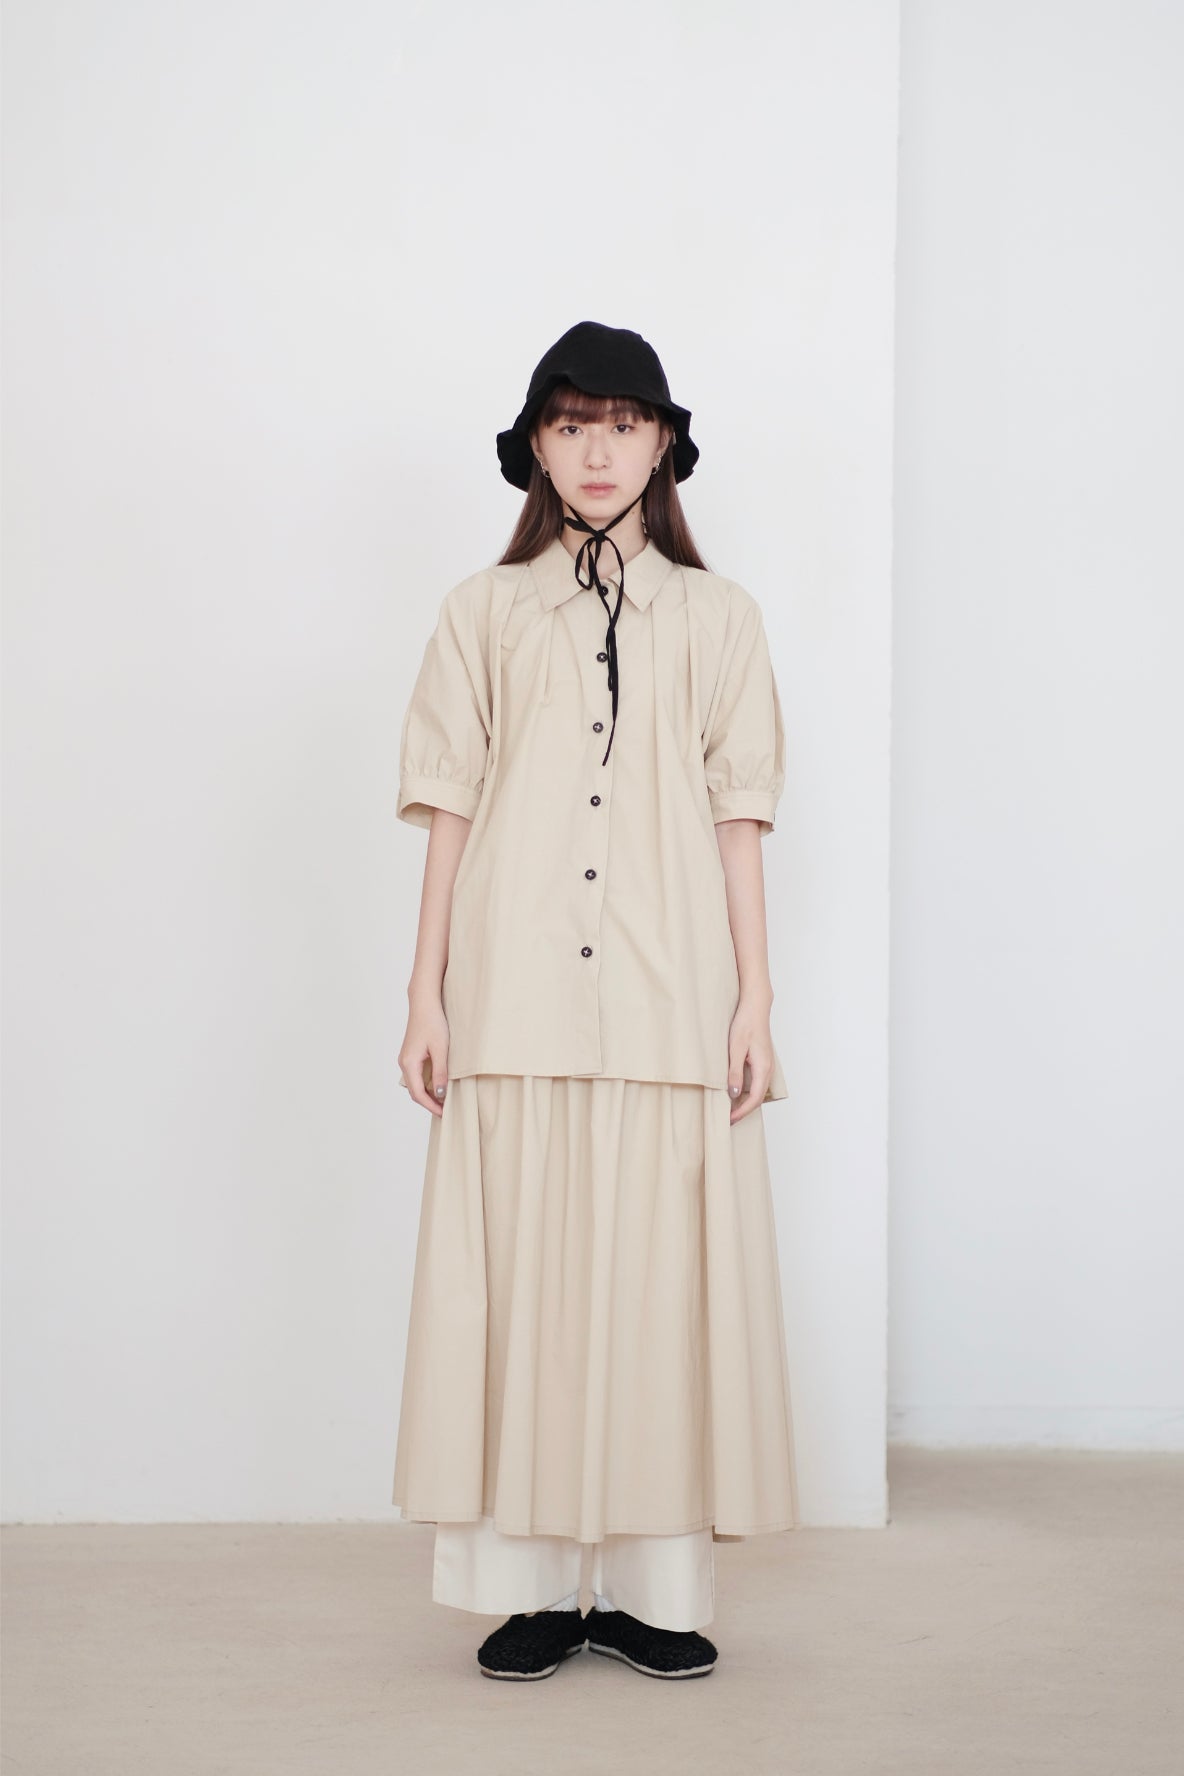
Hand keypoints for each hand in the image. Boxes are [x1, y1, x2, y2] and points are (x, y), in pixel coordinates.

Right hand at [399, 994, 450, 1116]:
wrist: (424, 1002)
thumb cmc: (433, 1022)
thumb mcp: (441, 1049)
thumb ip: (441, 1072)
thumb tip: (441, 1094)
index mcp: (409, 1063)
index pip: (418, 1094)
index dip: (431, 1106)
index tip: (445, 1113)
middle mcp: (404, 1063)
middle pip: (415, 1091)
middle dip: (430, 1103)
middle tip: (447, 1110)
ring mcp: (406, 1059)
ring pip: (416, 1084)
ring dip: (429, 1094)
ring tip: (445, 1100)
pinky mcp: (411, 1055)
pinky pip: (417, 1076)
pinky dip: (427, 1084)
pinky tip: (440, 1084)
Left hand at [726, 998, 773, 1122]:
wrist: (755, 1007)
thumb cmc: (745, 1024)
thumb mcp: (735, 1049)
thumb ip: (735, 1072)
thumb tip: (733, 1094)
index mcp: (763, 1068)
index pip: (754, 1099)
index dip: (741, 1112)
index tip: (729, 1120)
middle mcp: (768, 1070)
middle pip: (757, 1099)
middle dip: (743, 1111)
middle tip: (727, 1119)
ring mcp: (766, 1066)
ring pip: (757, 1092)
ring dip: (744, 1102)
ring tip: (729, 1109)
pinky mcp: (762, 1062)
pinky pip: (756, 1083)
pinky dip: (746, 1092)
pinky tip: (735, 1093)